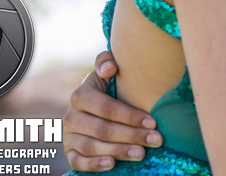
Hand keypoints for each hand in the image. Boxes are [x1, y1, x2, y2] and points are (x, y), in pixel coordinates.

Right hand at [63, 51, 163, 171]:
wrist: (97, 107)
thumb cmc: (109, 87)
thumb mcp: (108, 71)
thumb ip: (106, 61)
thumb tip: (110, 68)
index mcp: (80, 95)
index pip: (107, 108)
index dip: (131, 116)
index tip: (153, 122)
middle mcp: (71, 117)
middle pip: (103, 129)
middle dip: (132, 135)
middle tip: (156, 140)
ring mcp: (69, 137)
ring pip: (92, 147)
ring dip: (118, 151)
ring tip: (142, 153)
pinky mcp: (70, 153)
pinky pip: (78, 163)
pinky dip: (93, 165)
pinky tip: (112, 164)